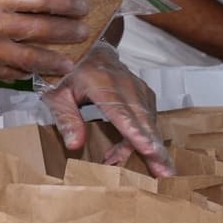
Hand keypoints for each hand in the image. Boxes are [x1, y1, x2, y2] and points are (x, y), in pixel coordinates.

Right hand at [0, 0, 88, 79]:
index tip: (81, 6)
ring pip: (29, 58)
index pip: (39, 0)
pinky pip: (6, 73)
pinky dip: (23, 72)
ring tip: (68, 62)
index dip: (66, 4)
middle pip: (41, 30)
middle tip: (83, 33)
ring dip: (53, 61)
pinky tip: (33, 71)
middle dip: (67, 32)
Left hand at [39, 41, 174, 177]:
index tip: (148, 149)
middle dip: (154, 147)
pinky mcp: (144, 93)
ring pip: (148, 120)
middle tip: (166, 173)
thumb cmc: (68, 74)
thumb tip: (75, 145)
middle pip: (142, 119)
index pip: (120, 110)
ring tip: (159, 172)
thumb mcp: (56, 95)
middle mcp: (124, 83)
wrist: (86, 50)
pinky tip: (137, 152)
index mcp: (99, 82)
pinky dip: (145, 136)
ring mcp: (137, 87)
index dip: (134, 132)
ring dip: (151, 146)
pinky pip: (148, 118)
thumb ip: (66, 118)